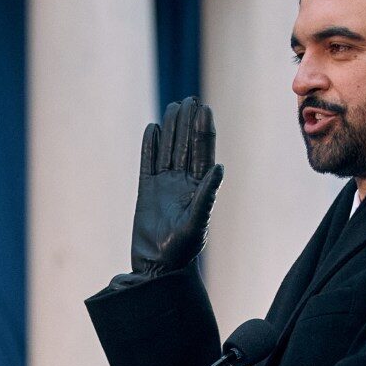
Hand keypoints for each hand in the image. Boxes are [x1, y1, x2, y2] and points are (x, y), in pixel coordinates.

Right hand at [130, 96, 223, 277]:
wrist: (157, 266)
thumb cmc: (182, 250)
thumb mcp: (197, 223)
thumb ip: (207, 195)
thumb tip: (219, 167)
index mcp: (200, 187)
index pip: (202, 152)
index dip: (203, 130)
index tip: (203, 109)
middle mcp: (183, 183)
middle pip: (185, 146)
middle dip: (188, 123)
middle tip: (189, 100)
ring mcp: (164, 186)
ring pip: (168, 150)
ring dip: (171, 129)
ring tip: (173, 107)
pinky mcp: (146, 191)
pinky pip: (148, 163)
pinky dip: (150, 147)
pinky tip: (152, 130)